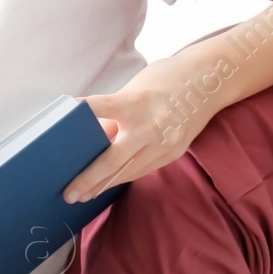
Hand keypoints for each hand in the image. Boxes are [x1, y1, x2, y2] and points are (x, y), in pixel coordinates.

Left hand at [63, 57, 215, 202]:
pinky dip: (125, 176)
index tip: (62, 120)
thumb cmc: (166, 80)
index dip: (81, 113)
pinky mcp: (174, 153)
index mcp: (138, 102)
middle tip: (69, 193)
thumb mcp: (136, 89)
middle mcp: (152, 125)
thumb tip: (95, 142)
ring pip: (128, 171)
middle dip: (88, 179)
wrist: (210, 81)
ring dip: (104, 185)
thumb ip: (116, 114)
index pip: (101, 108)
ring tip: (84, 194)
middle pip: (113, 159)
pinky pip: (144, 169)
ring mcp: (166, 143)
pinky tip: (109, 183)